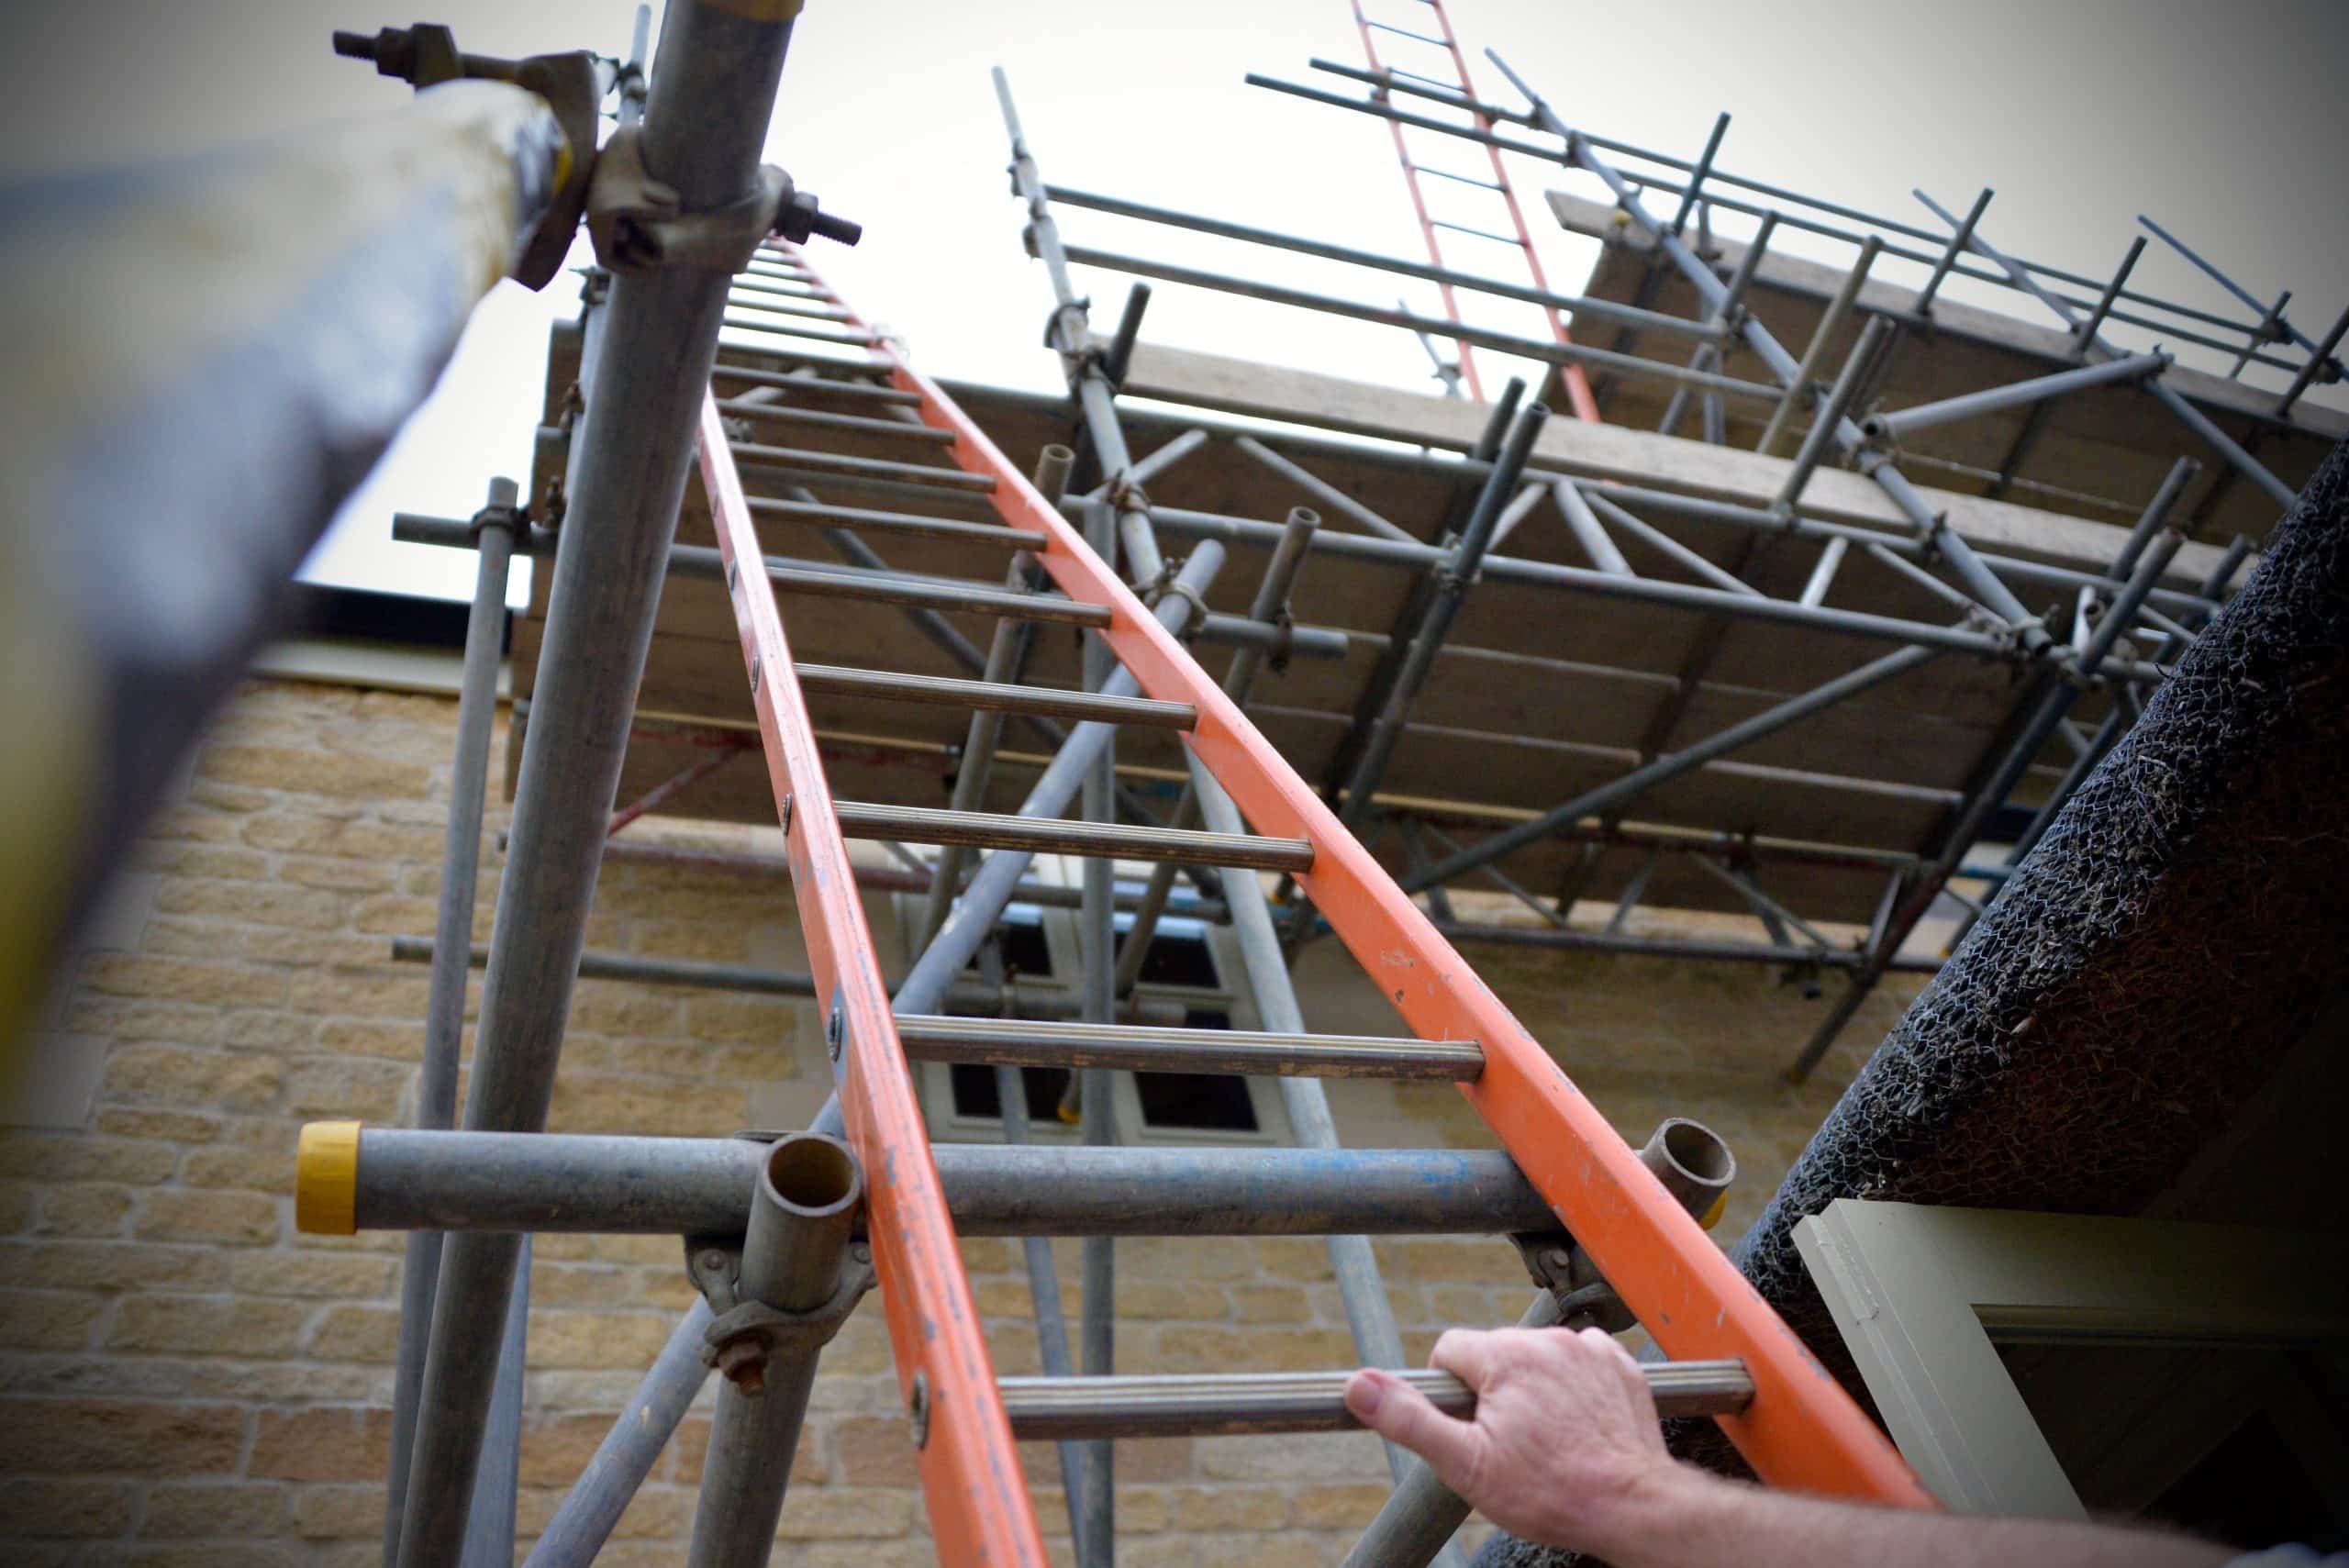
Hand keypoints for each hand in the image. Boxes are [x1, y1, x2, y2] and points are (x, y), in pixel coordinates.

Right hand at [1344, 1325, 1691, 1554]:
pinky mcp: (1620, 1366)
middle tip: (1508, 1442)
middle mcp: (1547, 1341)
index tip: (1468, 1426)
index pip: (1449, 1349)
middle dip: (1492, 1390)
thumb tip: (1360, 1385)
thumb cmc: (1552, 1492)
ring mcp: (1589, 1350)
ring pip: (1538, 1356)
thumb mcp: (1465, 1464)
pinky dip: (1574, 1384)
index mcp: (1504, 1356)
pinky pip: (1582, 1360)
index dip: (1449, 1391)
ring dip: (1533, 1385)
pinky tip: (1576, 1422)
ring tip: (1546, 1437)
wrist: (1631, 1508)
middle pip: (1495, 1353)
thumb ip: (1409, 1419)